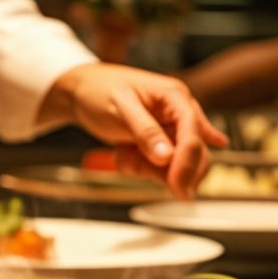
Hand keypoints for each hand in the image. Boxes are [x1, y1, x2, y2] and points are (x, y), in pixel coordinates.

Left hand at [52, 63, 226, 198]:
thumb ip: (145, 131)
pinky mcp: (161, 144)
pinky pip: (161, 168)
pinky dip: (141, 167)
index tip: (177, 187)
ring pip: (176, 165)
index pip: (192, 133)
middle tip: (137, 170)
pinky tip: (124, 152)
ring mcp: (172, 130)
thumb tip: (167, 157)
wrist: (82, 92)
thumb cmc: (99, 91)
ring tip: (122, 152)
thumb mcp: (119, 108)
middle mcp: (180, 113)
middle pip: (195, 153)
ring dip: (148, 168)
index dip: (187, 162)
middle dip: (168, 170)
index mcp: (175, 96)